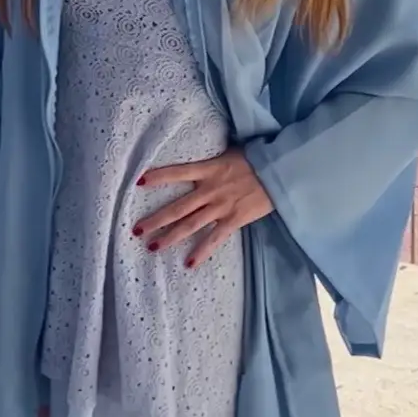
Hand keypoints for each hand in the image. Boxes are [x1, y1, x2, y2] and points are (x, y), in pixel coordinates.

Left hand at [134, 148, 273, 267]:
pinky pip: (214, 239)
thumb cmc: (258, 158)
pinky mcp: (234, 220)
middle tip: (136, 229)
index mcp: (209, 169)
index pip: (178, 172)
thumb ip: (215, 160)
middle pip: (178, 207)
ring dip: (170, 236)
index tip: (139, 182)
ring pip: (190, 224)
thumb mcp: (231, 152)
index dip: (159, 176)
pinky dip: (201, 252)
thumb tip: (204, 159)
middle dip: (156, 218)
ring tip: (152, 246)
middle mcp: (210, 190)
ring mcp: (221, 207)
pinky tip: (188, 264)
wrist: (281, 171)